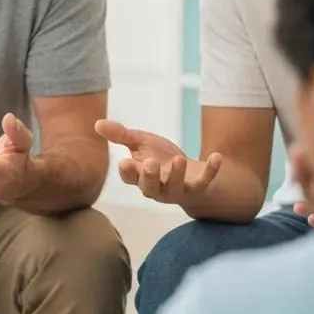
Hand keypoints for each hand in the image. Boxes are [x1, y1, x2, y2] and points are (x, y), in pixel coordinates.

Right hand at [95, 119, 221, 204]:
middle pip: (149, 188)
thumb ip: (121, 135)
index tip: (125, 163)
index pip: (129, 177)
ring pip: (174, 188)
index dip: (128, 172)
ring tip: (179, 159)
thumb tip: (97, 123)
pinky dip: (210, 171)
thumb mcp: (141, 144)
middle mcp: (156, 187)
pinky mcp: (197, 189)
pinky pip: (204, 183)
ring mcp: (177, 190)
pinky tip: (216, 156)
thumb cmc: (161, 157)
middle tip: (151, 163)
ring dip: (177, 175)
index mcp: (139, 176)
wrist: (191, 172)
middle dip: (149, 177)